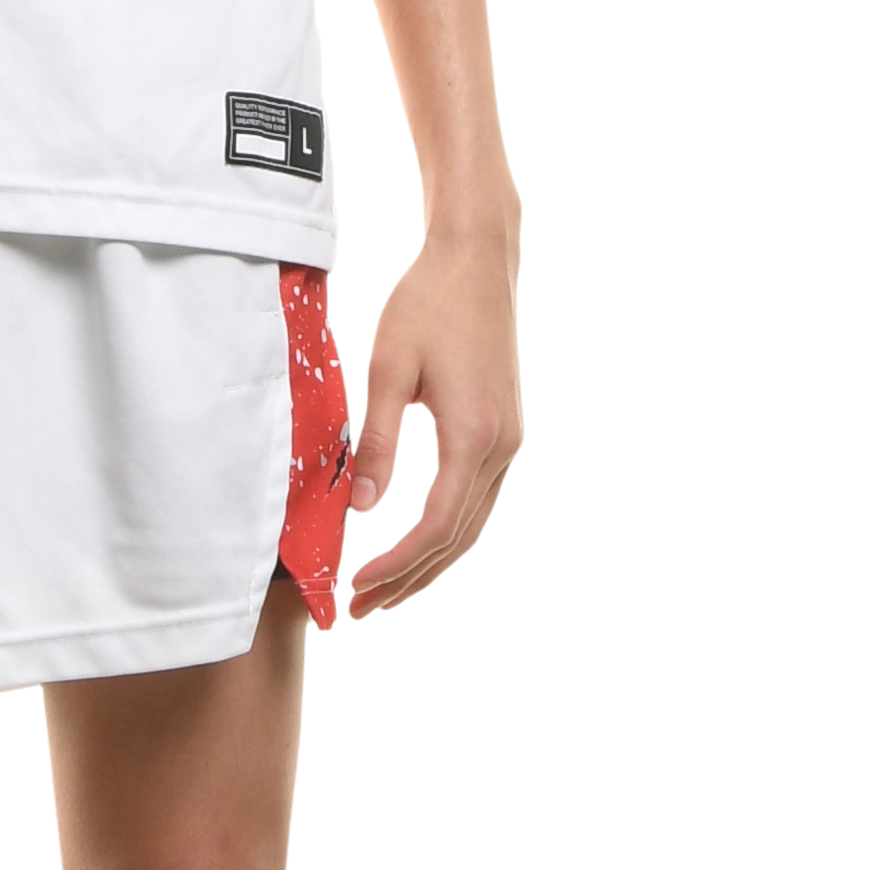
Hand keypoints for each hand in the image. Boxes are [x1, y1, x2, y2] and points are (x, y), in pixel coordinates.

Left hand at [343, 221, 523, 615]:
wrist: (478, 258)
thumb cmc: (427, 302)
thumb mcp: (388, 367)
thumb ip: (378, 443)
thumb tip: (365, 510)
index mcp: (474, 434)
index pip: (436, 525)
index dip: (396, 564)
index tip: (357, 585)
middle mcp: (503, 446)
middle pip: (459, 538)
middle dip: (410, 580)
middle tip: (360, 611)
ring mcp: (511, 441)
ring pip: (474, 525)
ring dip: (431, 564)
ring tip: (386, 595)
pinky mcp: (507, 431)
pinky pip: (480, 500)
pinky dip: (449, 533)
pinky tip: (420, 547)